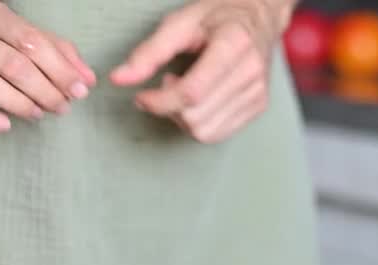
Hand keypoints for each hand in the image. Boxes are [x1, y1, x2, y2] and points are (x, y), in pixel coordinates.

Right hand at [0, 0, 95, 132]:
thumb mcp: (5, 22)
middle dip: (46, 90)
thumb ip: (48, 44)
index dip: (60, 69)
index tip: (79, 89)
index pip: (31, 42)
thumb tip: (86, 76)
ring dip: (20, 104)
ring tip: (39, 113)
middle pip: (14, 65)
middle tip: (63, 106)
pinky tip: (2, 125)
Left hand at [111, 0, 293, 143]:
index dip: (159, 101)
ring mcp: (256, 93)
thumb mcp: (180, 22)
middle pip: (196, 116)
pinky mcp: (258, 107)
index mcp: (233, 45)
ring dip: (183, 118)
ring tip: (184, 90)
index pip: (191, 92)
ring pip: (205, 132)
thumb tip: (119, 78)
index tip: (142, 96)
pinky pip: (218, 134)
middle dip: (169, 108)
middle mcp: (250, 72)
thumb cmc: (218, 16)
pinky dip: (199, 123)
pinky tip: (198, 101)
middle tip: (166, 84)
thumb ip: (149, 52)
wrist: (258, 16)